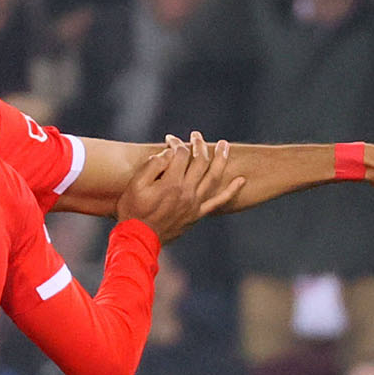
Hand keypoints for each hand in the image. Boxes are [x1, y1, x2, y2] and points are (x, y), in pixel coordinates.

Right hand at [116, 132, 245, 241]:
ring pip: (213, 177)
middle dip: (199, 145)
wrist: (138, 239)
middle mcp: (187, 191)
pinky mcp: (196, 214)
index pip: (181, 154)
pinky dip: (231, 191)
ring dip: (221, 159)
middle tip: (196, 135)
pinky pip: (219, 202)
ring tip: (225, 146)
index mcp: (171, 182)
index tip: (169, 140)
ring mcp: (194, 204)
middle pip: (200, 161)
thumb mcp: (135, 185)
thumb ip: (152, 165)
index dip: (176, 143)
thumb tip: (168, 153)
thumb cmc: (132, 211)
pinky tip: (241, 181)